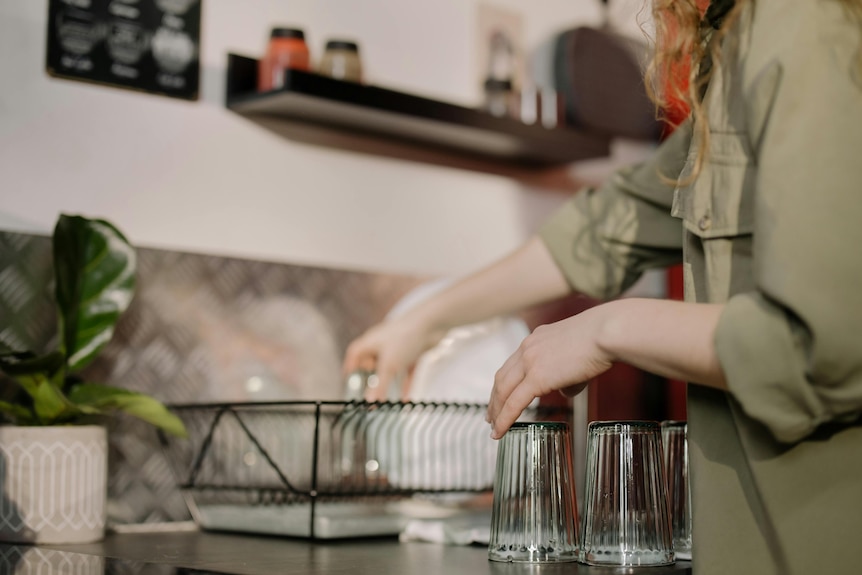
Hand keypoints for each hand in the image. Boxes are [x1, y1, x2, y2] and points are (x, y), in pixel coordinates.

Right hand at [342, 312, 444, 400]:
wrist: (432, 323)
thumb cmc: (405, 337)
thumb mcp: (389, 365)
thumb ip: (379, 385)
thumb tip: (369, 401)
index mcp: (371, 342)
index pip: (355, 353)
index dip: (350, 366)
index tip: (349, 380)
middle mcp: (383, 343)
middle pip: (372, 362)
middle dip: (371, 378)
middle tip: (370, 392)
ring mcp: (399, 347)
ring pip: (390, 368)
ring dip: (389, 384)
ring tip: (386, 400)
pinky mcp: (413, 351)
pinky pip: (406, 371)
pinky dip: (405, 384)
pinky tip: (406, 399)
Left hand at [487, 305, 613, 438]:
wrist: (606, 332)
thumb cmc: (602, 339)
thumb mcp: (578, 353)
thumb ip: (566, 373)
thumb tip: (563, 390)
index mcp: (536, 339)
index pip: (513, 364)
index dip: (505, 382)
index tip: (500, 395)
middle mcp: (528, 347)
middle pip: (502, 377)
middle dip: (494, 399)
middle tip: (490, 415)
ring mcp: (529, 361)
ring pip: (503, 390)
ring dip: (496, 410)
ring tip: (493, 427)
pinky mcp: (537, 377)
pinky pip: (514, 403)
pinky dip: (504, 418)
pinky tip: (500, 431)